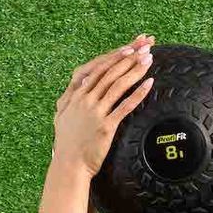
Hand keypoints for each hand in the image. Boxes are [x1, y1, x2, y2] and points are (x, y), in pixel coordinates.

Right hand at [52, 33, 155, 174]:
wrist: (69, 165)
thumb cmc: (68, 143)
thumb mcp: (64, 116)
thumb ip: (72, 99)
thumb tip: (81, 86)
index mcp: (75, 96)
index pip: (97, 69)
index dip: (115, 56)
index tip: (129, 47)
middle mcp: (84, 100)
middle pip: (110, 73)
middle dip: (129, 57)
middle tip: (145, 46)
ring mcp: (95, 112)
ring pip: (117, 85)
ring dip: (134, 70)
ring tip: (148, 58)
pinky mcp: (106, 126)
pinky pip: (124, 106)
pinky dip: (138, 93)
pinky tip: (149, 83)